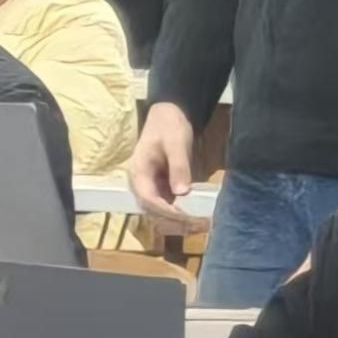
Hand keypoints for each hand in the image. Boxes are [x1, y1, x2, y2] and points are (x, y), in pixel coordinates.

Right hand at [129, 103, 196, 226]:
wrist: (170, 113)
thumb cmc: (170, 126)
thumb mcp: (176, 143)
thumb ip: (178, 167)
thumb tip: (181, 193)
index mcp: (138, 173)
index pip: (149, 200)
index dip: (166, 212)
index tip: (185, 217)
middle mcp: (140, 183)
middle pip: (154, 210)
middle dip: (174, 220)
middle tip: (197, 224)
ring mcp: (150, 186)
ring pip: (161, 210)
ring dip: (178, 219)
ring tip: (199, 223)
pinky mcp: (160, 186)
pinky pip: (167, 204)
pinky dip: (180, 211)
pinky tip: (196, 215)